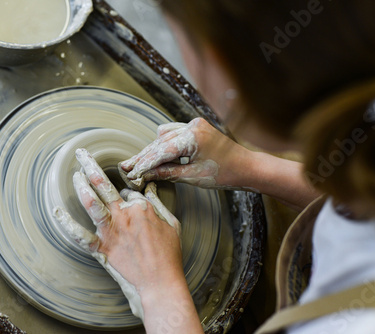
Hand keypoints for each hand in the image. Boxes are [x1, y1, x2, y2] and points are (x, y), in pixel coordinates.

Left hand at [52, 148, 183, 320]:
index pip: (129, 193)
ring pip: (91, 202)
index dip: (128, 196)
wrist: (161, 282)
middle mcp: (124, 214)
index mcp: (142, 207)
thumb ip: (158, 203)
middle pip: (104, 185)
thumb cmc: (169, 254)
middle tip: (81, 154)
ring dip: (80, 186)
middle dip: (90, 166)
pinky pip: (80, 235)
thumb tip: (150, 187)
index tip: (129, 203)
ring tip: (74, 174)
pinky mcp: (102, 248)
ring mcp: (111, 231)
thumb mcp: (172, 223)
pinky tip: (56, 211)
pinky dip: (67, 224)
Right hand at [120, 117, 237, 188]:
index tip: (131, 172)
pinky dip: (165, 145)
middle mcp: (192, 125)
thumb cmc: (225, 173)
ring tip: (138, 164)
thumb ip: (168, 173)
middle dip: (145, 156)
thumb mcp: (193, 177)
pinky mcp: (196, 127)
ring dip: (153, 151)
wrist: (247, 167)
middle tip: (127, 168)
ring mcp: (194, 124)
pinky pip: (174, 134)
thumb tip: (146, 174)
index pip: (161, 150)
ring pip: (165, 136)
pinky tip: (155, 156)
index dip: (144, 163)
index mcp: (193, 137)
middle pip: (160, 142)